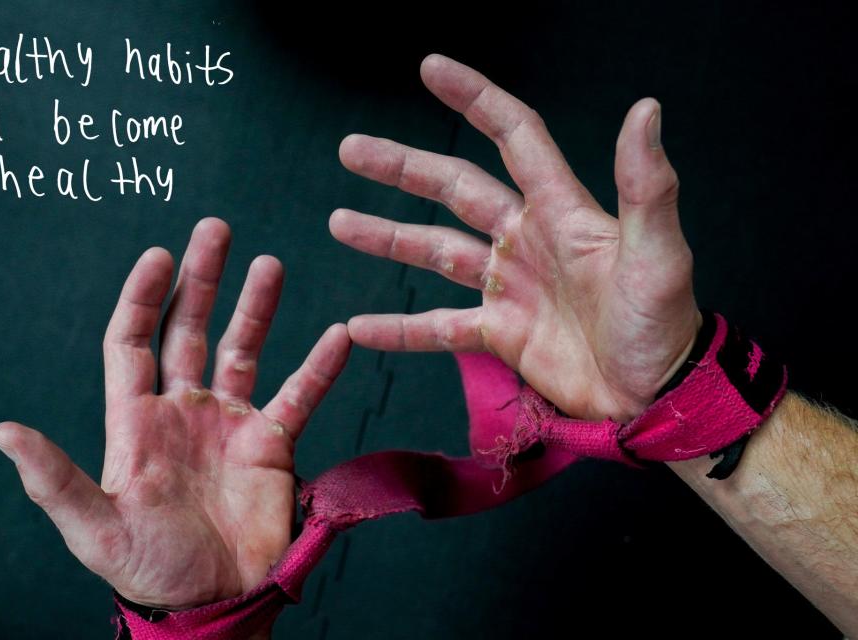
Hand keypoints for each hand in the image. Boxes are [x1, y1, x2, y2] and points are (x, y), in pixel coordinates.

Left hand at [0, 218, 350, 608]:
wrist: (214, 603)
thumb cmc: (148, 569)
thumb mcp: (95, 527)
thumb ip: (54, 478)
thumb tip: (2, 430)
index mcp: (137, 421)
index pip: (134, 342)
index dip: (143, 297)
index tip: (159, 256)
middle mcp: (184, 410)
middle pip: (190, 329)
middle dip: (201, 279)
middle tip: (215, 230)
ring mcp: (230, 423)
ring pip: (244, 349)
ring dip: (256, 307)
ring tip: (269, 264)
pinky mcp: (272, 444)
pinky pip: (298, 396)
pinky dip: (318, 367)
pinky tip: (337, 337)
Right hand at [330, 54, 699, 421]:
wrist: (656, 396)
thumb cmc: (663, 323)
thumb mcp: (658, 254)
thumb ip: (646, 186)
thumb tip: (645, 109)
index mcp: (560, 211)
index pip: (512, 137)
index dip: (474, 99)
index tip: (430, 69)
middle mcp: (526, 241)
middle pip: (454, 190)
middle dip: (402, 167)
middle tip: (352, 149)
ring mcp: (508, 289)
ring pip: (435, 253)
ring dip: (388, 237)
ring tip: (340, 222)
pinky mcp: (499, 334)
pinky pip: (438, 327)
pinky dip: (399, 329)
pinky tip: (360, 327)